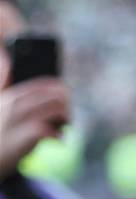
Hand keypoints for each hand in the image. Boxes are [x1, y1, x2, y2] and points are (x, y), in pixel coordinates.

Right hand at [0, 56, 69, 179]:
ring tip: (64, 127)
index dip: (60, 91)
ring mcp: (21, 120)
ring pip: (56, 110)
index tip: (65, 99)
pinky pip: (51, 130)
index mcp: (11, 95)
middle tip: (66, 117)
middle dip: (66, 106)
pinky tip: (57, 140)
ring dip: (66, 119)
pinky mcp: (26, 136)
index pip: (44, 85)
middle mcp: (16, 104)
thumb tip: (5, 58)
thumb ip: (2, 82)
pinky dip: (59, 135)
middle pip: (55, 96)